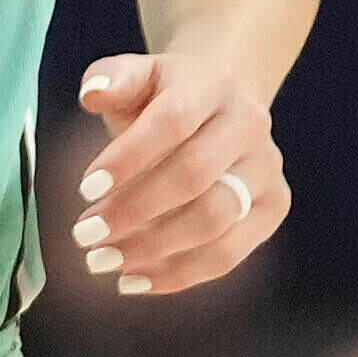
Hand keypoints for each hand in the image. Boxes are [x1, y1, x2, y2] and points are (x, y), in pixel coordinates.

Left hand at [70, 52, 286, 296]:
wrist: (223, 102)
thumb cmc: (165, 95)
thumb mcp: (137, 76)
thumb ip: (111, 78)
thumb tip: (92, 93)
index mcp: (212, 84)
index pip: (173, 121)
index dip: (129, 158)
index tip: (84, 189)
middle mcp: (249, 124)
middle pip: (195, 176)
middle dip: (134, 211)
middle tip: (85, 235)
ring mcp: (266, 168)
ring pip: (215, 221)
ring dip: (153, 250)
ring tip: (103, 261)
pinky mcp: (273, 206)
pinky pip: (229, 253)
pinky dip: (178, 274)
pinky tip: (134, 280)